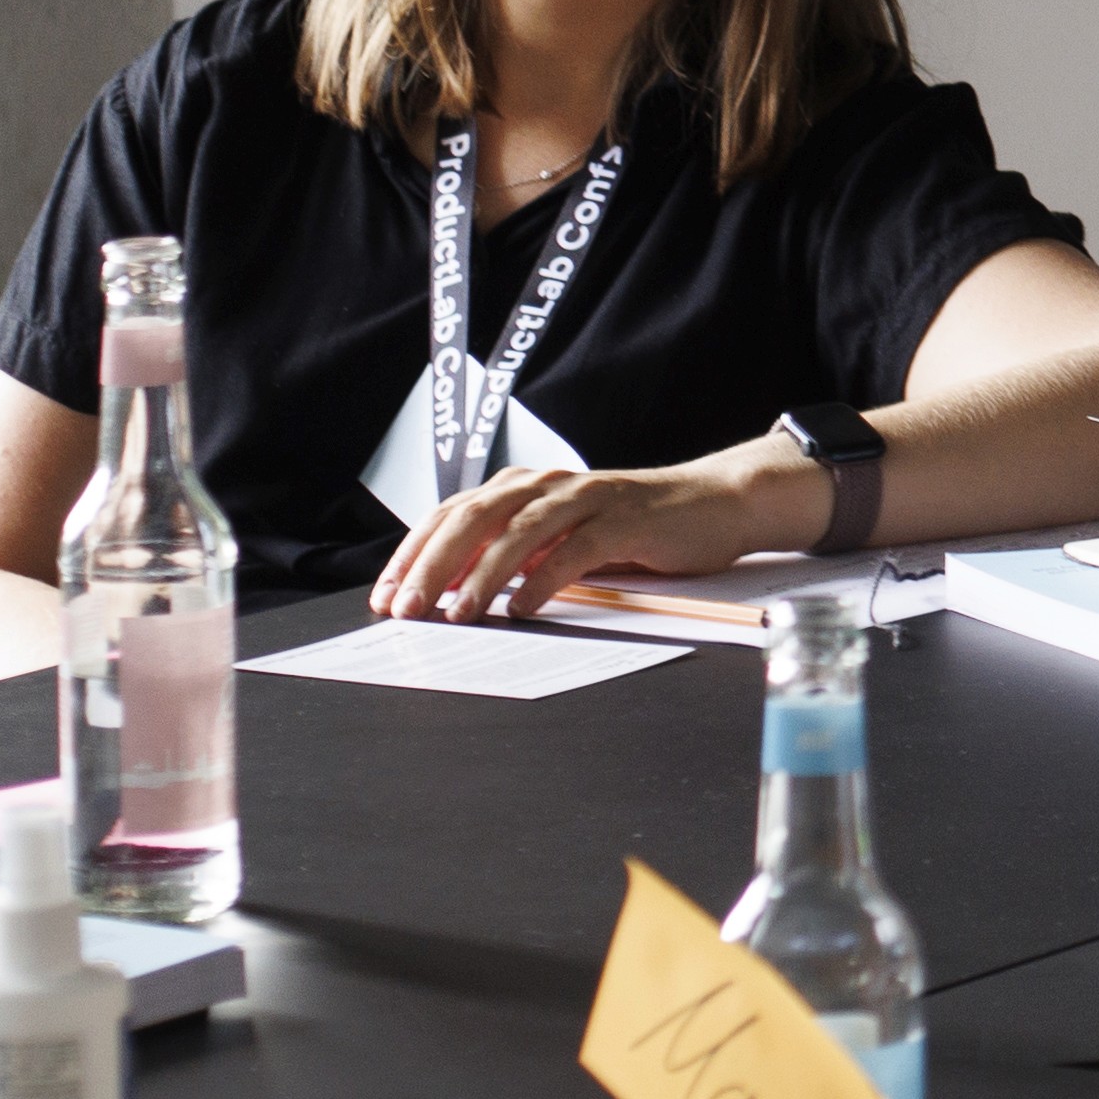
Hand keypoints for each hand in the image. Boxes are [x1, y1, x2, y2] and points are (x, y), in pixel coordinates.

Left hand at [378, 449, 805, 621]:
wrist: (712, 503)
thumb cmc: (632, 527)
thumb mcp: (561, 539)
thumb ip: (513, 555)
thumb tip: (451, 590)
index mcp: (525, 488)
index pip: (452, 516)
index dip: (412, 555)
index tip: (385, 596)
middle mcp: (548, 484)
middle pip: (475, 518)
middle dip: (433, 566)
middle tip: (406, 609)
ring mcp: (587, 499)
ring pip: (520, 532)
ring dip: (481, 575)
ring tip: (455, 614)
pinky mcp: (625, 519)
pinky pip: (576, 549)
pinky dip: (545, 579)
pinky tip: (524, 607)